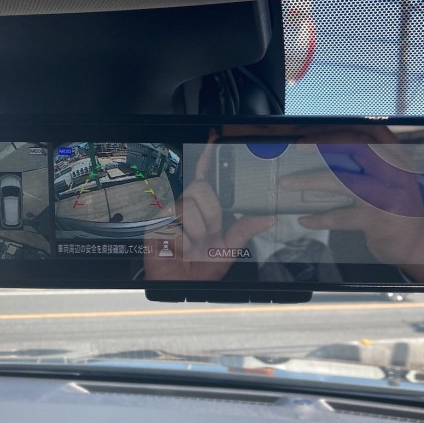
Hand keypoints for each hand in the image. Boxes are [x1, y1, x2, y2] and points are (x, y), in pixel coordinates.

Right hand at [144, 143, 273, 280]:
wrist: (182, 286)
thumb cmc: (201, 267)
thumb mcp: (229, 248)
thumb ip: (246, 229)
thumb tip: (267, 217)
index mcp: (203, 208)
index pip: (205, 175)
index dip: (208, 155)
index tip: (215, 136)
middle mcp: (186, 207)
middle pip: (201, 188)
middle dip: (211, 215)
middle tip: (209, 233)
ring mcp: (170, 214)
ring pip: (189, 207)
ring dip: (197, 231)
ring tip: (193, 243)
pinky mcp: (156, 224)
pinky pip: (175, 222)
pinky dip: (183, 240)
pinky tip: (179, 247)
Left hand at [280, 134, 423, 282]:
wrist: (418, 244)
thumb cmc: (394, 207)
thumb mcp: (388, 179)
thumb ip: (366, 164)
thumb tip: (321, 150)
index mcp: (397, 157)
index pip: (368, 131)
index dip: (339, 128)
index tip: (313, 128)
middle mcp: (397, 172)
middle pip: (358, 148)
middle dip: (325, 144)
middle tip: (298, 148)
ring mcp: (390, 197)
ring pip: (345, 182)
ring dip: (311, 181)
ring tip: (286, 183)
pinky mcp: (381, 221)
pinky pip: (343, 217)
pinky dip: (320, 219)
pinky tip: (304, 220)